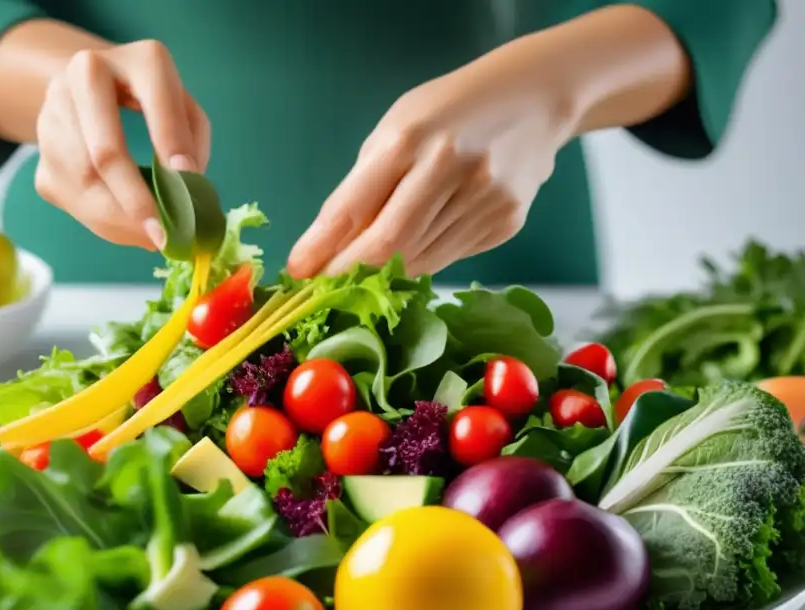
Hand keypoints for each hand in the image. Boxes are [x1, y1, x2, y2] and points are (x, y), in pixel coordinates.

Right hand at [33, 41, 209, 250]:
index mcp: (136, 58)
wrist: (91, 91)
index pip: (155, 101)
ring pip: (83, 184)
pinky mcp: (39, 156)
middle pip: (105, 152)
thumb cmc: (150, 102)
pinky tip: (128, 227)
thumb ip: (191, 142)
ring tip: (151, 236)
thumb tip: (185, 191)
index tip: (188, 183)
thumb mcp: (183, 109)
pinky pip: (72, 200)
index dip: (171, 143)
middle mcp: (85, 75)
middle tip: (162, 235)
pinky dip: (105, 223)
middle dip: (136, 201)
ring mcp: (53, 114)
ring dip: (120, 222)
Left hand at [287, 44, 576, 278]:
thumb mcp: (397, 130)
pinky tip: (420, 243)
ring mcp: (483, 198)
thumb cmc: (448, 113)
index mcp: (410, 137)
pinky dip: (422, 260)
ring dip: (385, 273)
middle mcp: (449, 168)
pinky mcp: (505, 221)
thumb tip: (326, 251)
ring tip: (367, 271)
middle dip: (349, 274)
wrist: (534, 98)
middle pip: (387, 247)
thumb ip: (363, 187)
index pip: (354, 208)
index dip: (322, 248)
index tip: (297, 272)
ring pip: (418, 261)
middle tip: (326, 288)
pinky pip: (448, 257)